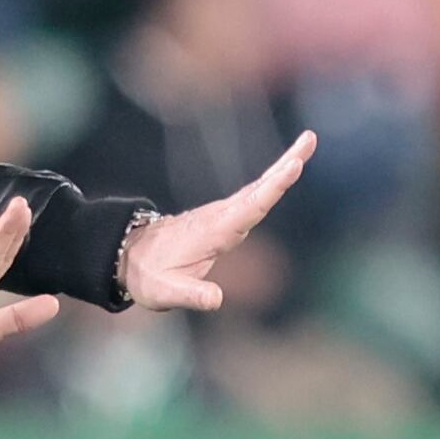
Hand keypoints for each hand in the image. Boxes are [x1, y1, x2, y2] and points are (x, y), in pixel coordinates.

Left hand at [119, 132, 316, 311]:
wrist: (130, 256)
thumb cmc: (149, 275)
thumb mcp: (165, 291)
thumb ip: (191, 295)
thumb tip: (216, 299)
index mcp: (213, 231)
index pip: (248, 208)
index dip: (272, 189)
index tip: (293, 165)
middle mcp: (220, 217)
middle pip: (258, 189)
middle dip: (285, 166)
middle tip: (309, 139)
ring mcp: (222, 214)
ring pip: (258, 188)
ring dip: (283, 168)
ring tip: (307, 144)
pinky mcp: (223, 217)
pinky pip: (253, 195)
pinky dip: (272, 181)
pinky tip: (287, 170)